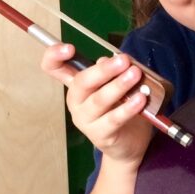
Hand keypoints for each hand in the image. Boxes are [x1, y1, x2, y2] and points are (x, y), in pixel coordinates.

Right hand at [42, 43, 153, 166]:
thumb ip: (111, 72)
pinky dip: (128, 108)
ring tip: (135, 75)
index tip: (70, 48)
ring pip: (99, 100)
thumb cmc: (120, 110)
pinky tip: (140, 99)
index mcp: (76, 86)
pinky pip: (114, 119)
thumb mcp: (116, 86)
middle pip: (82, 82)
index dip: (55, 56)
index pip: (54, 68)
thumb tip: (109, 59)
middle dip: (103, 70)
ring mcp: (86, 120)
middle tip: (124, 60)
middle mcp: (76, 102)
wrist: (128, 145)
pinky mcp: (100, 135)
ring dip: (119, 86)